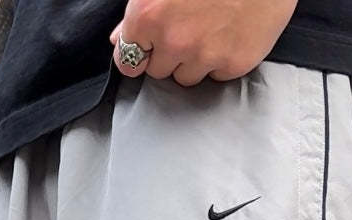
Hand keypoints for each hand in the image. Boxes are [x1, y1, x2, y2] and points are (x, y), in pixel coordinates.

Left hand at [109, 0, 297, 85]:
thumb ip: (138, 10)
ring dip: (192, 60)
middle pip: (157, 71)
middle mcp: (173, 41)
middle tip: (186, 27)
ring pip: (186, 77)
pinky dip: (219, 60)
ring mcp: (204, 56)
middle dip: (166, 54)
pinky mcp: (232, 64)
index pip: (127, 61)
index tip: (146, 49)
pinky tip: (227, 33)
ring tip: (208, 29)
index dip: (138, 53)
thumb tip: (119, 37)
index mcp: (147, 16)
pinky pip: (216, 76)